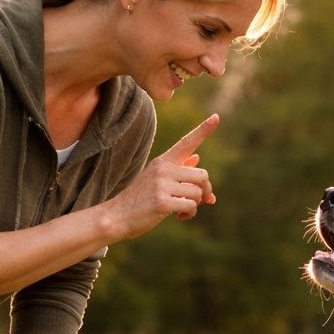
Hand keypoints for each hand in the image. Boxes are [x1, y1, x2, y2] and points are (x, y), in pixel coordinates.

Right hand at [101, 114, 219, 239]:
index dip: (203, 130)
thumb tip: (198, 158)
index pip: (186, 143)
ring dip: (196, 204)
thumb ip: (179, 170)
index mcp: (163, 161)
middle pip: (203, 175)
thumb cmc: (140, 199)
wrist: (117, 216)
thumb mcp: (157, 179)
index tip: (216, 117)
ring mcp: (162, 185)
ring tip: (183, 210)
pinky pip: (191, 206)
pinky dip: (189, 214)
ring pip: (198, 192)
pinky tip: (179, 216)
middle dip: (205, 190)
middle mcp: (163, 169)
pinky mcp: (162, 202)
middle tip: (200, 201)